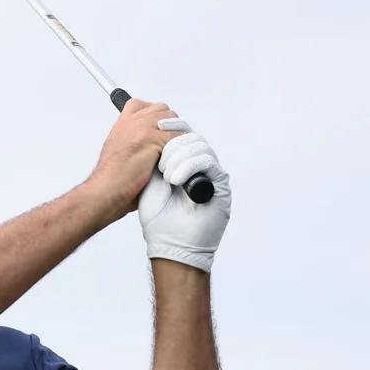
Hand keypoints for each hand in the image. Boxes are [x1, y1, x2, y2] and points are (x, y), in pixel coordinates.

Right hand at [87, 99, 187, 219]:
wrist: (106, 189)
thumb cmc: (112, 178)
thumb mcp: (118, 150)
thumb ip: (133, 139)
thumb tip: (153, 142)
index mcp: (122, 124)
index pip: (144, 105)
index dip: (157, 115)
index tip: (160, 129)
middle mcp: (131, 122)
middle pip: (163, 110)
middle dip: (171, 126)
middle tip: (170, 144)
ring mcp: (142, 129)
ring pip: (173, 121)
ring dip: (177, 136)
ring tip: (172, 153)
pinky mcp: (151, 139)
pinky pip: (178, 137)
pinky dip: (179, 149)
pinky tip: (171, 160)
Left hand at [138, 118, 230, 271]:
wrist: (168, 243)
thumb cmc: (158, 219)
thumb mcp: (150, 181)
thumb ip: (155, 158)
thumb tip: (153, 133)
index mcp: (182, 163)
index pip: (181, 134)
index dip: (171, 127)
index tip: (157, 126)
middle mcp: (198, 166)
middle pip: (192, 137)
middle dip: (173, 144)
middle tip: (160, 164)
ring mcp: (210, 174)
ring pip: (200, 146)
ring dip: (179, 158)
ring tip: (168, 177)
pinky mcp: (219, 184)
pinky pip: (208, 162)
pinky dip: (189, 166)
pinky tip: (175, 180)